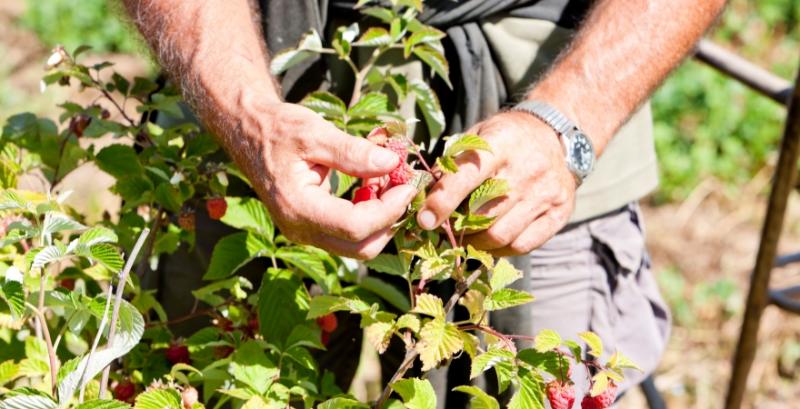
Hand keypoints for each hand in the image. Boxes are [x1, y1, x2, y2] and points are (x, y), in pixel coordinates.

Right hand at [243, 103, 416, 258]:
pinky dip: (368, 214)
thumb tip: (392, 164)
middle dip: (390, 220)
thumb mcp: (315, 132)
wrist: (248, 132)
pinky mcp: (312, 227)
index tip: (408, 184)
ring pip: (357, 244)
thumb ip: (353, 152)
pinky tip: (372, 184)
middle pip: (361, 248)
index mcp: (297, 208)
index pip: (356, 226)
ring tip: (387, 179)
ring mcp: (305, 232)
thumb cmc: (277, 129)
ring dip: (381, 218)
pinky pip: (348, 233)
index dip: (389, 209)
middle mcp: (300, 229)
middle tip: (404, 186)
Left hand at [416, 111, 576, 255]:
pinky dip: (499, 250)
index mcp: (501, 144)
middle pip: (482, 215)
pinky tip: (489, 242)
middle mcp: (527, 169)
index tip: (423, 220)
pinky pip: (522, 246)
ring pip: (500, 235)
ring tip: (462, 238)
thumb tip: (422, 197)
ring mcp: (546, 194)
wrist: (555, 136)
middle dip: (455, 228)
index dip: (441, 202)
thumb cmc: (505, 138)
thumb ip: (451, 164)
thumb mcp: (477, 136)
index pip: (466, 178)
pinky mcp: (559, 214)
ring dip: (474, 243)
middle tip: (441, 231)